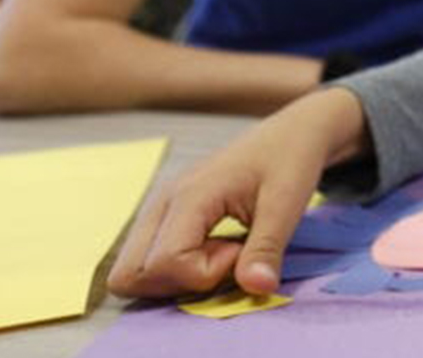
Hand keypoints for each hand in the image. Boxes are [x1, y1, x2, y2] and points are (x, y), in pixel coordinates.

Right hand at [107, 88, 368, 297]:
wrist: (290, 131)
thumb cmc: (290, 159)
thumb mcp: (287, 204)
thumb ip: (266, 250)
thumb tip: (258, 289)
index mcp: (189, 195)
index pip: (166, 262)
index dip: (206, 273)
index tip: (241, 249)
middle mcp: (162, 201)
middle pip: (132, 274)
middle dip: (180, 283)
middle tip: (227, 256)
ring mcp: (159, 206)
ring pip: (133, 270)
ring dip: (176, 278)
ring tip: (221, 249)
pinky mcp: (164, 213)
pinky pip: (147, 258)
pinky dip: (175, 268)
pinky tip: (212, 247)